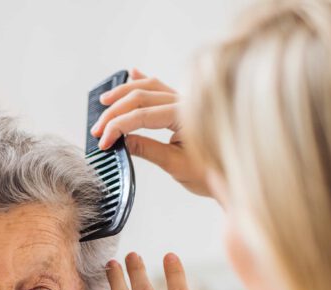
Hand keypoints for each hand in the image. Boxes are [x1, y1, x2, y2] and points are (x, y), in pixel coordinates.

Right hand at [90, 68, 212, 197]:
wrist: (233, 175)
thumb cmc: (211, 172)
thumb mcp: (176, 165)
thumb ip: (148, 150)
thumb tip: (121, 141)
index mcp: (185, 116)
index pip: (142, 115)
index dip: (118, 127)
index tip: (103, 142)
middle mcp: (185, 102)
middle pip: (141, 97)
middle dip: (114, 112)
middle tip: (97, 129)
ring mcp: (184, 101)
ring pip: (149, 87)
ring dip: (124, 92)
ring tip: (105, 102)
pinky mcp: (183, 105)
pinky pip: (161, 87)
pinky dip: (144, 80)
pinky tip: (132, 73)